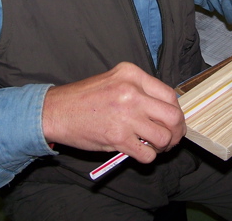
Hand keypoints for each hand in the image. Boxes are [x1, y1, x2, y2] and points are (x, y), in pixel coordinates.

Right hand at [41, 62, 185, 163]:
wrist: (55, 111)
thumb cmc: (84, 98)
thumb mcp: (114, 80)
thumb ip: (139, 90)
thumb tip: (165, 110)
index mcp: (131, 74)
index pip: (169, 95)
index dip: (175, 111)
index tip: (171, 120)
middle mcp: (132, 92)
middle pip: (173, 116)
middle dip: (176, 131)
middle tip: (170, 138)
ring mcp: (126, 115)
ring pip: (164, 136)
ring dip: (163, 146)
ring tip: (154, 146)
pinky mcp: (118, 137)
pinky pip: (147, 153)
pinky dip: (148, 157)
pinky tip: (140, 152)